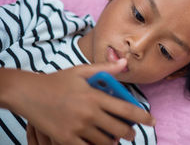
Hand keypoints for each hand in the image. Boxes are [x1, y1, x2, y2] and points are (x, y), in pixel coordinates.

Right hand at [11, 59, 154, 144]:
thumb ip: (106, 69)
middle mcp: (89, 114)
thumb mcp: (82, 70)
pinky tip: (98, 144)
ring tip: (115, 139)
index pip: (127, 109)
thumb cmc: (58, 80)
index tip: (152, 121)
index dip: (143, 117)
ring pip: (105, 142)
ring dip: (113, 142)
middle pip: (120, 129)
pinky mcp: (65, 139)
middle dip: (130, 133)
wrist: (29, 93)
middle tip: (132, 134)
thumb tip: (126, 63)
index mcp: (96, 97)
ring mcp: (77, 128)